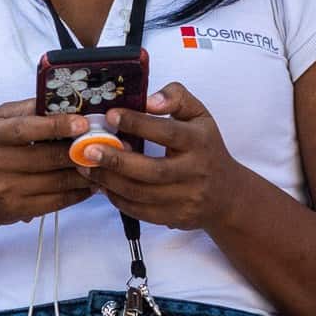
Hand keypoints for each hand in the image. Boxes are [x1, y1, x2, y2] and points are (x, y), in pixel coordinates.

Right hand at [0, 100, 92, 226]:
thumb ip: (23, 110)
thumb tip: (59, 101)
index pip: (26, 129)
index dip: (57, 125)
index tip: (83, 123)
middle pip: (47, 157)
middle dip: (79, 150)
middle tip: (103, 143)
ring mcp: (4, 190)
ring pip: (56, 181)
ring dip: (84, 173)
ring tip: (102, 163)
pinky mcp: (16, 210)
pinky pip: (55, 201)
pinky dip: (77, 193)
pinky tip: (90, 185)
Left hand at [86, 83, 248, 230]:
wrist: (228, 195)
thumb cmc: (206, 147)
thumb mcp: (199, 116)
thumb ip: (176, 98)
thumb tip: (149, 101)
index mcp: (200, 142)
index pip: (168, 132)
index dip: (138, 123)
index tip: (110, 116)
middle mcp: (196, 171)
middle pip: (152, 170)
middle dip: (117, 160)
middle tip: (89, 149)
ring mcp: (187, 198)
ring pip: (142, 194)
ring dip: (110, 181)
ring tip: (88, 167)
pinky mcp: (177, 217)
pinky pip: (142, 212)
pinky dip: (118, 199)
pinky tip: (104, 185)